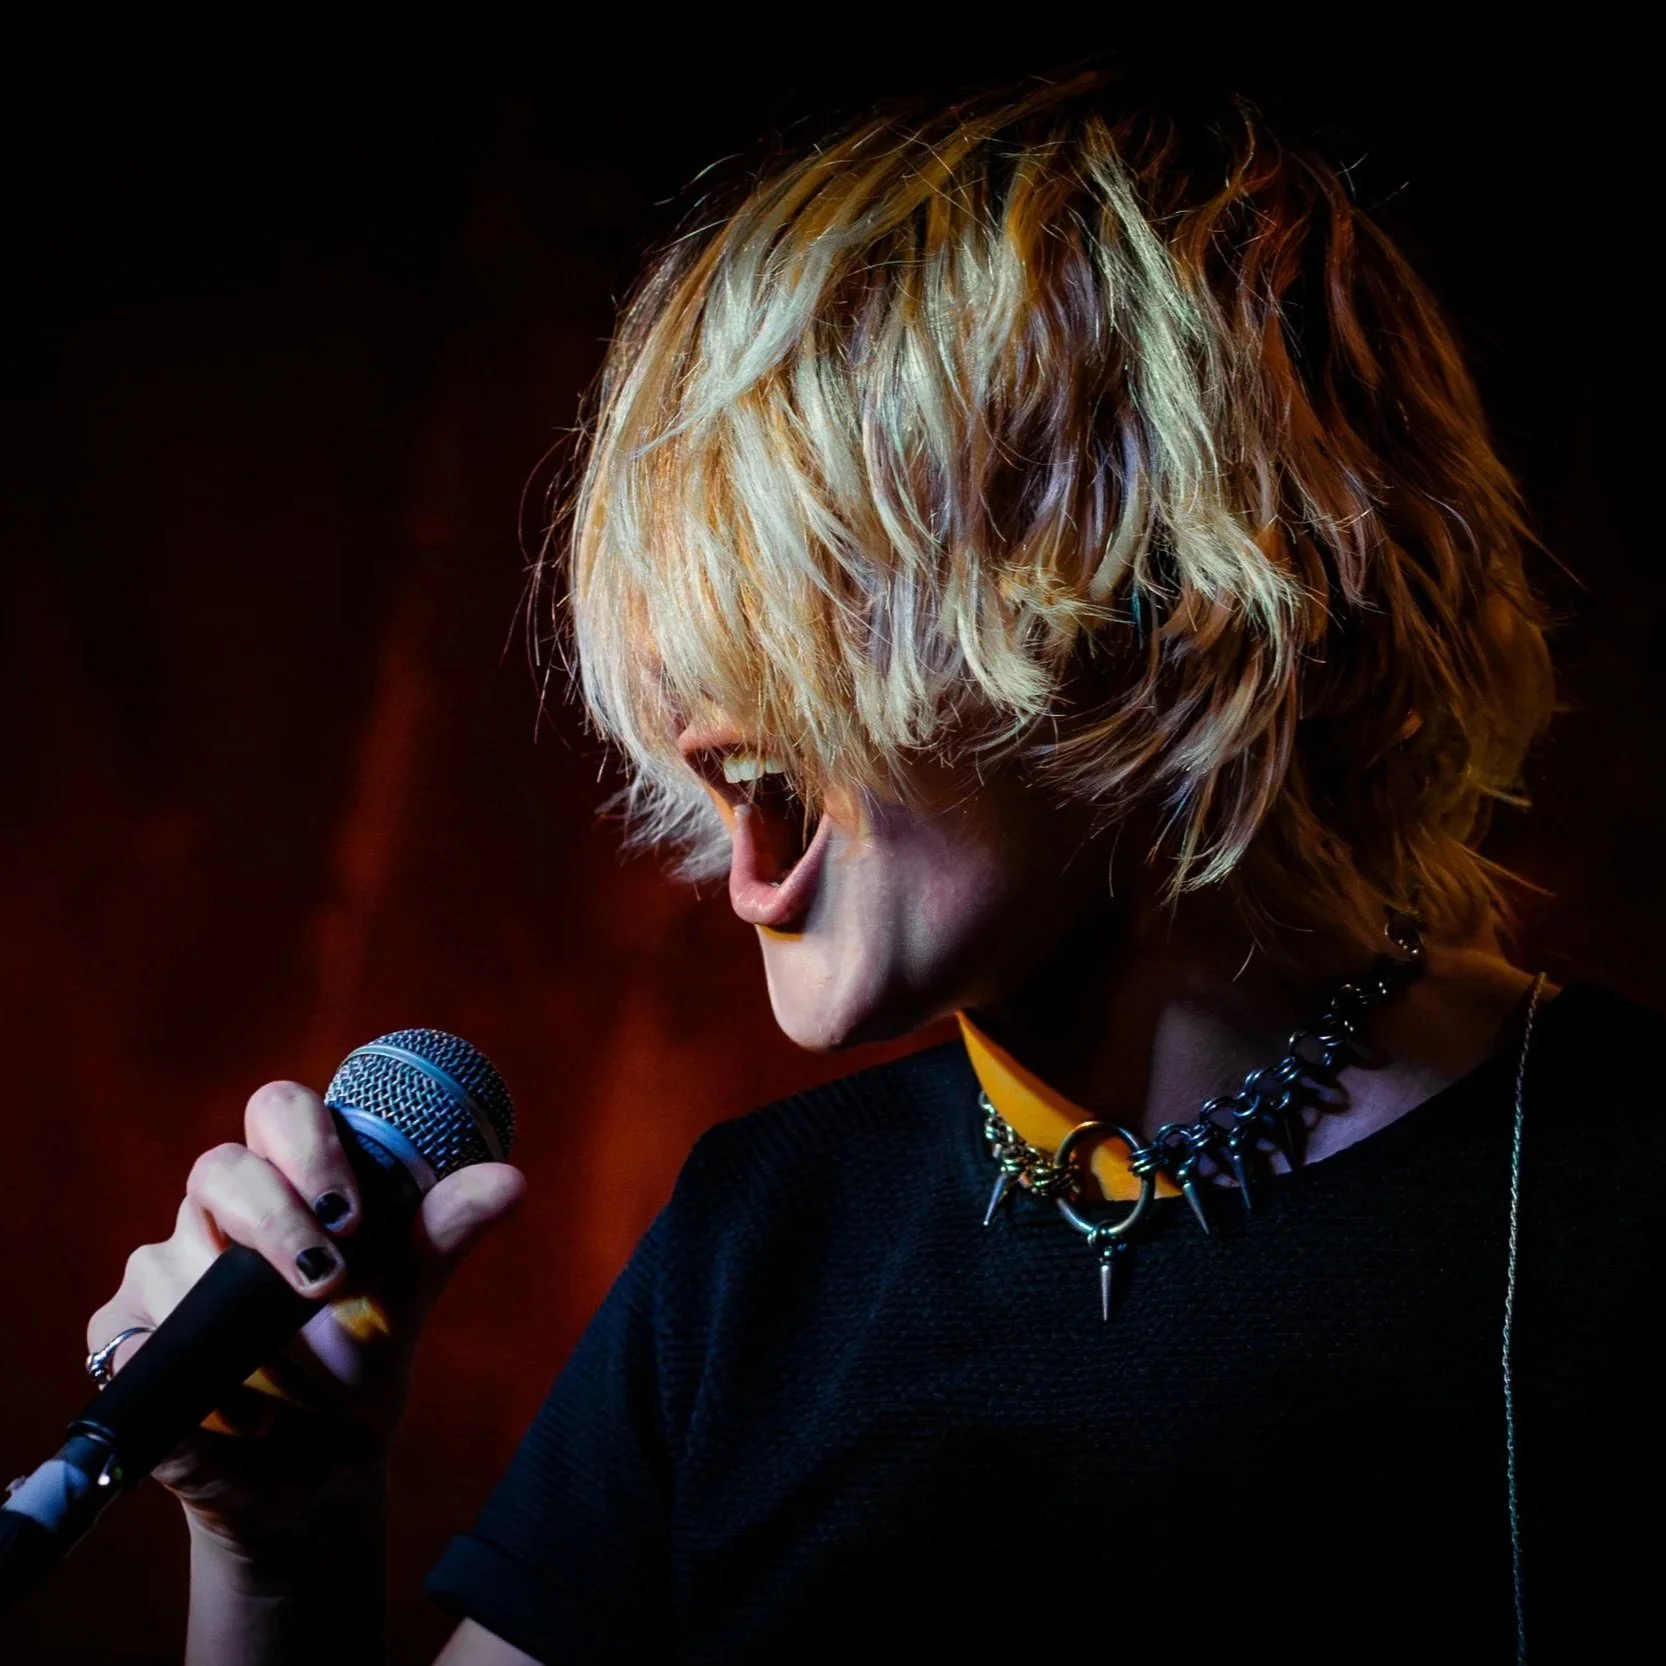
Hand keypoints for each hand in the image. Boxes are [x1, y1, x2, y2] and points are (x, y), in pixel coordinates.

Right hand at [84, 1079, 524, 1557]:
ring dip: (234, 1322)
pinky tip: (237, 1413)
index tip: (351, 1207)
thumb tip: (511, 1180)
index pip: (277, 1111)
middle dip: (272, 1218)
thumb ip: (445, 1233)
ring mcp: (162, 1274)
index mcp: (289, 1181)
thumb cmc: (360, 1360)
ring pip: (169, 1260)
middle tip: (327, 1281)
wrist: (318, 1470)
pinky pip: (129, 1345)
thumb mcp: (407, 1299)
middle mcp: (217, 1214)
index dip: (305, 1142)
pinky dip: (180, 1379)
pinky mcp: (123, 1343)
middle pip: (217, 1169)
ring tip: (290, 1379)